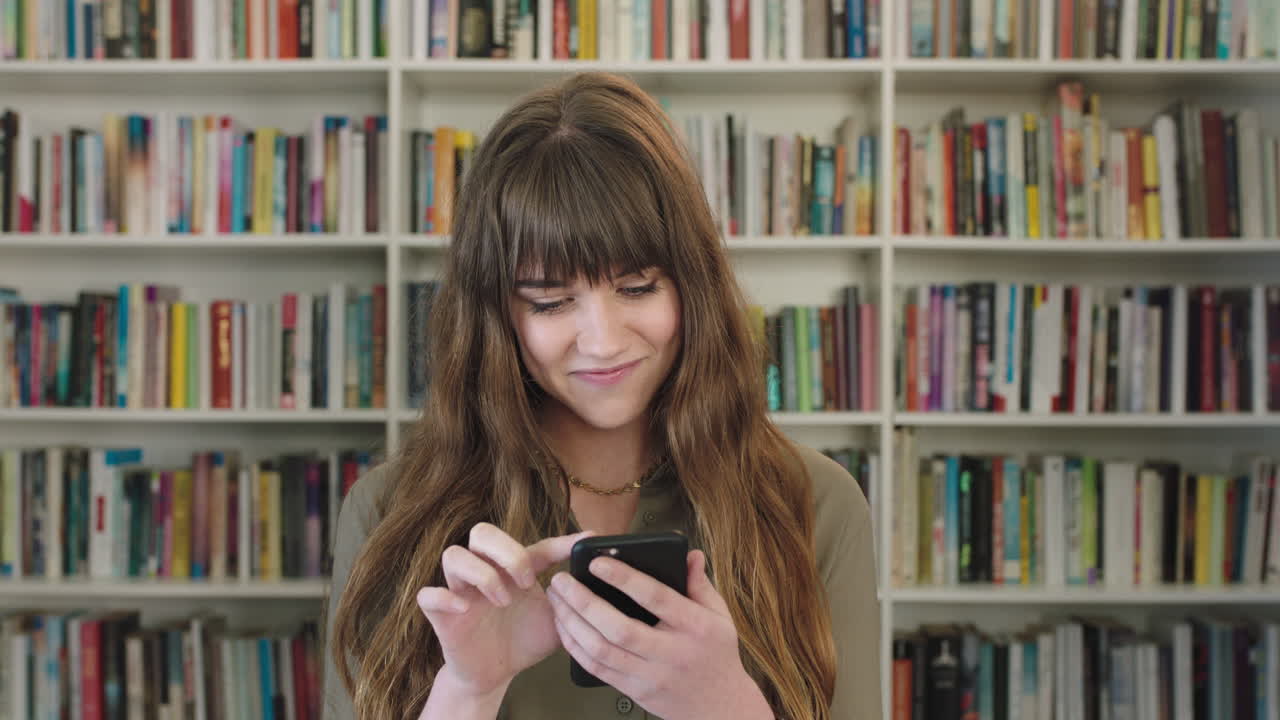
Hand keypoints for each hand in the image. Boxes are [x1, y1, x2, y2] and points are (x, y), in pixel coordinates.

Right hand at [416, 523, 594, 697]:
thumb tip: (600, 586)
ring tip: (502, 599)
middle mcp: (486, 572)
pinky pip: (428, 595)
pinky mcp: (442, 615)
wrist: (494, 675)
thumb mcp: (556, 621)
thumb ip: (574, 603)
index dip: (563, 542)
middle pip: (483, 532)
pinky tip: (466, 609)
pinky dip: (444, 598)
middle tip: (527, 580)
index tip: (588, 543)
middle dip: (507, 551)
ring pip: (454, 555)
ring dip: (481, 573)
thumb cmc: (523, 641)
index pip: (537, 545)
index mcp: (514, 570)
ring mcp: (461, 591)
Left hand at [545, 549, 773, 719]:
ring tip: (557, 600)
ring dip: (573, 624)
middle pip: (619, 628)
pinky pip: (598, 669)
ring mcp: (650, 675)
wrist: (719, 708)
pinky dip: (576, 648)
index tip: (597, 562)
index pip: (656, 598)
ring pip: (602, 651)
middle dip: (584, 602)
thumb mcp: (720, 616)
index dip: (624, 579)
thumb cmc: (717, 655)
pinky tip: (564, 628)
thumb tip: (689, 553)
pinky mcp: (634, 691)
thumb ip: (700, 584)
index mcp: (694, 627)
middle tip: (562, 580)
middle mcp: (670, 652)